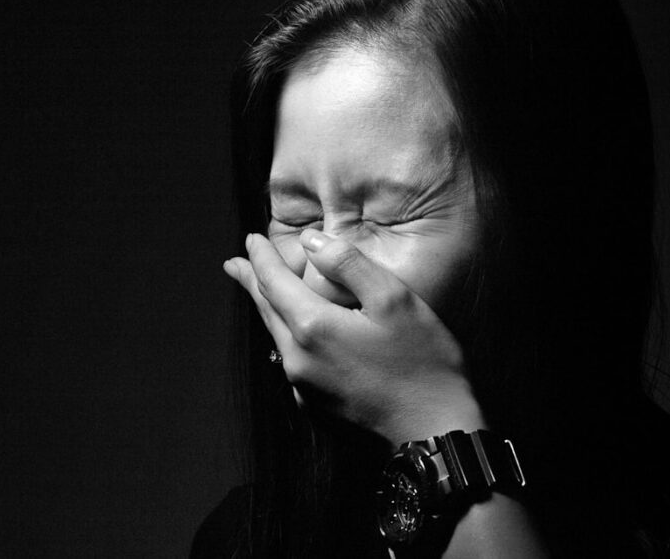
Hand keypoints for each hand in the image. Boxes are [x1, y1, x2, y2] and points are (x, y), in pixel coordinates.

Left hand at [223, 229, 485, 443]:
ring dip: (268, 311)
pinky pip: (292, 363)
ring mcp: (304, 388)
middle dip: (251, 284)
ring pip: (277, 337)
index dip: (260, 257)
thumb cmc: (422, 360)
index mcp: (313, 327)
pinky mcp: (317, 408)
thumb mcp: (394, 299)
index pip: (273, 282)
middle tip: (234, 265)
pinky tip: (294, 338)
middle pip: (267, 311)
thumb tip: (310, 241)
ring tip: (261, 294)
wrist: (434, 430)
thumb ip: (349, 264)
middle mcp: (297, 359)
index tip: (249, 239)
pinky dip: (287, 339)